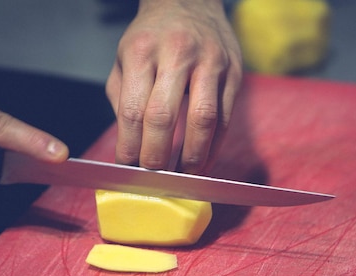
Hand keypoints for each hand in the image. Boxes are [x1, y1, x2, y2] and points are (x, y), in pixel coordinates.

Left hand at [106, 0, 241, 173]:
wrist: (190, 1)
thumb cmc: (152, 36)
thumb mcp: (124, 56)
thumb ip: (122, 97)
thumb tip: (128, 145)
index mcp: (142, 51)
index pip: (133, 110)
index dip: (130, 146)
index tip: (126, 168)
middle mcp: (177, 54)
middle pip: (164, 117)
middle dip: (156, 156)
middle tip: (152, 178)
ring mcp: (210, 62)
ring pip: (203, 120)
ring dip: (191, 157)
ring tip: (182, 177)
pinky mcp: (234, 72)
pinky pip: (226, 118)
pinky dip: (214, 146)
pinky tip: (202, 162)